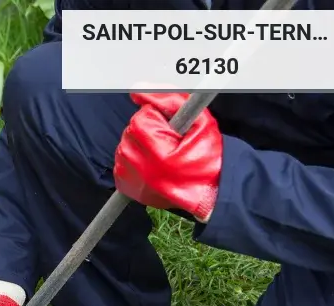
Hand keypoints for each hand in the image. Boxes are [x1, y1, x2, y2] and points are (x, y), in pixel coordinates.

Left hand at [113, 92, 221, 222]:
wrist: (213, 188)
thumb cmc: (209, 154)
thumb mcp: (198, 120)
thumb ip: (168, 100)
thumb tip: (138, 89)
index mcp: (160, 154)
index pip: (141, 119)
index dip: (158, 120)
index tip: (172, 130)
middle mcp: (143, 171)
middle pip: (130, 133)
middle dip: (147, 132)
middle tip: (168, 142)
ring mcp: (135, 182)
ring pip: (124, 147)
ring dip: (139, 145)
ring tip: (161, 153)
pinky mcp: (129, 189)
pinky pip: (120, 164)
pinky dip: (133, 160)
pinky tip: (151, 164)